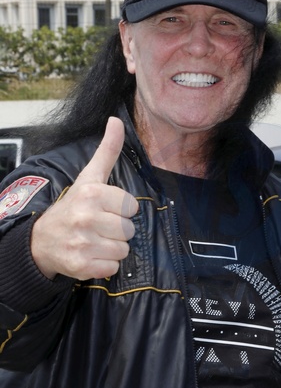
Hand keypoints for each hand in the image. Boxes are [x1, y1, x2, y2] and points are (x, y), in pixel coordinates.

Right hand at [31, 117, 138, 280]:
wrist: (42, 240)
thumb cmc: (73, 206)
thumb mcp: (89, 177)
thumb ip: (107, 150)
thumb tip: (116, 120)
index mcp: (92, 194)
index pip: (132, 206)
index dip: (121, 209)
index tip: (105, 209)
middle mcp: (86, 218)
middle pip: (130, 230)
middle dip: (118, 230)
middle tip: (99, 226)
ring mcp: (83, 243)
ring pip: (124, 250)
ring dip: (113, 248)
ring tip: (95, 240)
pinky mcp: (82, 266)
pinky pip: (113, 267)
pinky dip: (105, 265)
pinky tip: (91, 254)